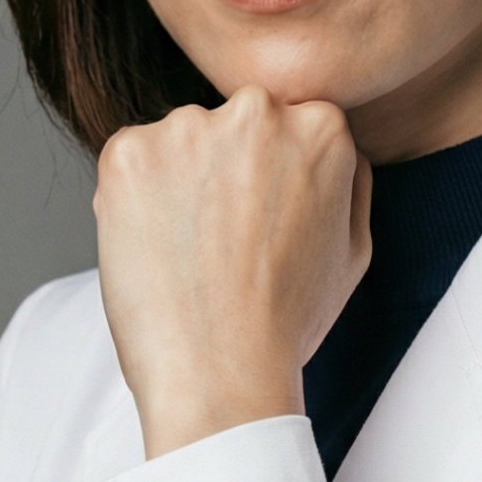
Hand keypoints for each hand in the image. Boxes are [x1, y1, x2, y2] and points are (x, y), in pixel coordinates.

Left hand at [93, 85, 372, 459]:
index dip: (271, 180)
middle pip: (234, 125)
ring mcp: (186, 127)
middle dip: (226, 170)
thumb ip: (346, 180)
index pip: (288, 127)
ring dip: (178, 182)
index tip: (263, 224)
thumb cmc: (287, 322)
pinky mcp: (128, 152)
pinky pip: (130, 162)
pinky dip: (134, 199)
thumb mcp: (354, 249)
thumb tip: (323, 143)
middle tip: (223, 242)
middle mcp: (257, 111)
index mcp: (322, 125)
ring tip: (189, 253)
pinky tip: (157, 249)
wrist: (219, 371)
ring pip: (179, 142)